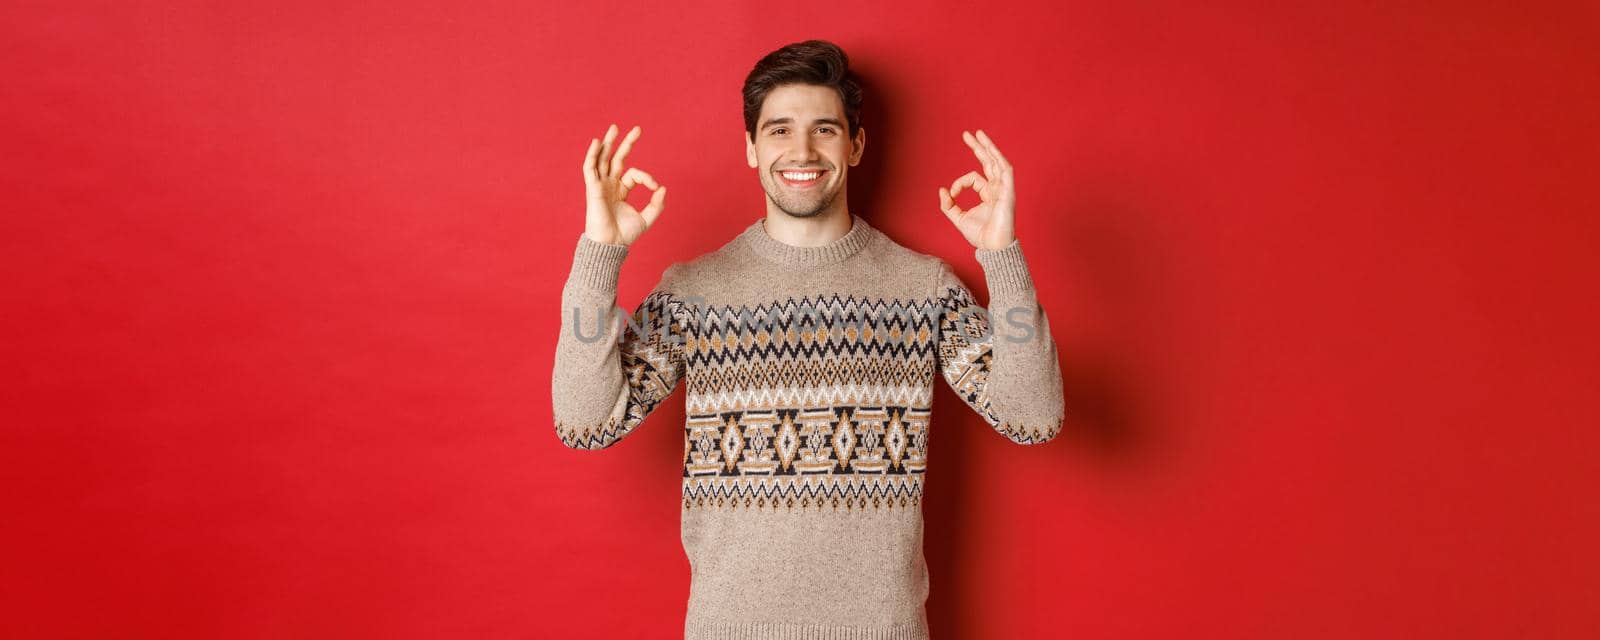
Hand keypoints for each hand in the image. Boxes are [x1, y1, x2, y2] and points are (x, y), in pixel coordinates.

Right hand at [581, 123, 665, 245]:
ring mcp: (600, 185)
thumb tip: (663, 188)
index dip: (647, 177)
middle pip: (616, 159)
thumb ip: (656, 204)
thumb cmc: (625, 235)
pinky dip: (591, 155)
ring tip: (615, 127)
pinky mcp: (592, 188)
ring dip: (608, 143)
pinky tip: (597, 142)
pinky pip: (589, 168)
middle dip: (626, 143)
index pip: (634, 174)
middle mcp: (609, 185)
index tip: (655, 186)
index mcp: (620, 191)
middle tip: (638, 129)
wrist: (611, 245)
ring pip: (602, 159)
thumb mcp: (646, 219)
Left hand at [938, 129, 1015, 249]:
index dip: (959, 183)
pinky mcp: (1008, 192)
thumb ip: (948, 205)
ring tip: (978, 134)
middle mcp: (997, 188)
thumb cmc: (980, 235)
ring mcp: (1004, 189)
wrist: (993, 247)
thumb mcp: (958, 218)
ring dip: (989, 147)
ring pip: (997, 162)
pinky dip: (999, 159)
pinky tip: (992, 149)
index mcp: (988, 194)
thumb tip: (942, 190)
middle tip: (967, 134)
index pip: (972, 178)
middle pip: (989, 162)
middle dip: (978, 147)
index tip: (951, 194)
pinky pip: (1006, 171)